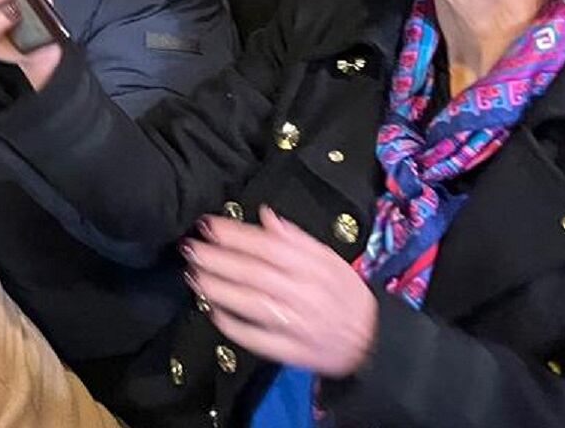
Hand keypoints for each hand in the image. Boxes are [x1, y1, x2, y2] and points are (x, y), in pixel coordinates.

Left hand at [185, 207, 377, 378]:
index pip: (269, 246)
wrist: (374, 341)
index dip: (235, 234)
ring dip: (217, 288)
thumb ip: (296, 238)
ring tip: (193, 275)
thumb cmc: (346, 295)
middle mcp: (305, 294)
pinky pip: (257, 339)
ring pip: (251, 304)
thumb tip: (265, 215)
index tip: (207, 224)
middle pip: (254, 273)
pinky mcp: (292, 351)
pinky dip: (232, 325)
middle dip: (217, 258)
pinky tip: (212, 311)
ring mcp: (297, 325)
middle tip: (190, 247)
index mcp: (315, 268)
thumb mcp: (330, 259)